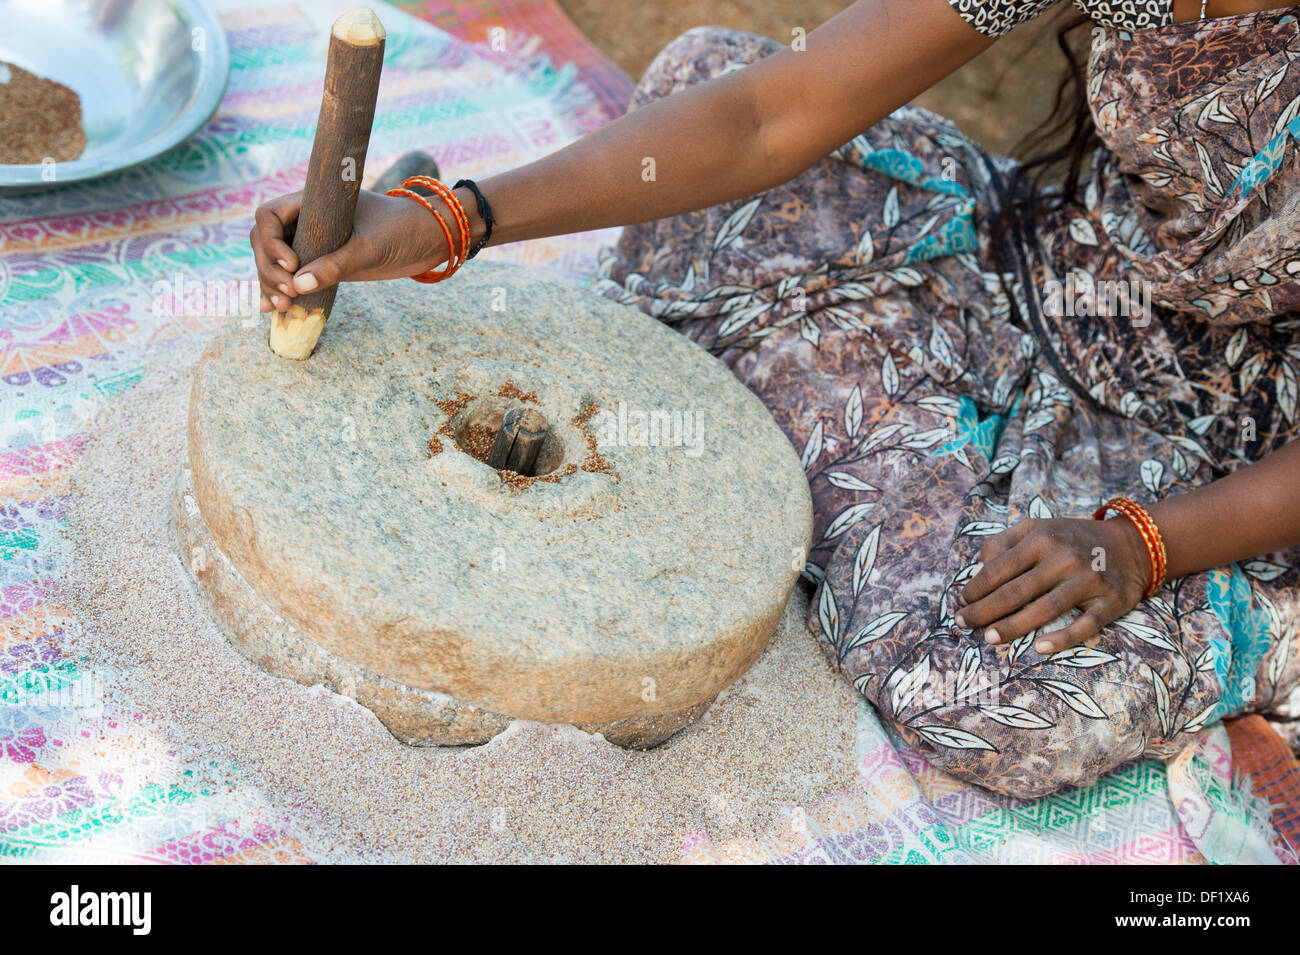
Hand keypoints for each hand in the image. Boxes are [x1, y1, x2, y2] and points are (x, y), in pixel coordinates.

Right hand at [250, 189, 450, 312]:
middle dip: (268, 269)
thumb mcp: (370, 247)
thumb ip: (336, 265)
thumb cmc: (402, 229)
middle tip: (287, 295)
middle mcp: (307, 221)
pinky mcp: (322, 264)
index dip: (270, 241)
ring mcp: (312, 243)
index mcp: (313, 203)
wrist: (428, 239)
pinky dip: (280, 291)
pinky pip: (292, 277)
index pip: (269, 215)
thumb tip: (299, 285)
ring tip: (280, 308)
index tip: (292, 264)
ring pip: (274, 262)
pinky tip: (271, 310)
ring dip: (271, 284)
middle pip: (265, 242)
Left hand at [955, 517, 1150, 653]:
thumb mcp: (1037, 528)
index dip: (975, 589)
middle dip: (984, 611)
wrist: (1132, 544)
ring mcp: (1088, 580)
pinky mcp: (1111, 601)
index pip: (998, 569)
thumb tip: (978, 568)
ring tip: (989, 639)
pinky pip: (1086, 624)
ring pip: (1045, 609)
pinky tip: (1040, 647)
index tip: (960, 603)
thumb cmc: (1071, 539)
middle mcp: (1063, 558)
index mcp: (1041, 539)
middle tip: (963, 624)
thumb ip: (1004, 542)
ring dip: (1013, 626)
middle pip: (1015, 591)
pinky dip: (1063, 637)